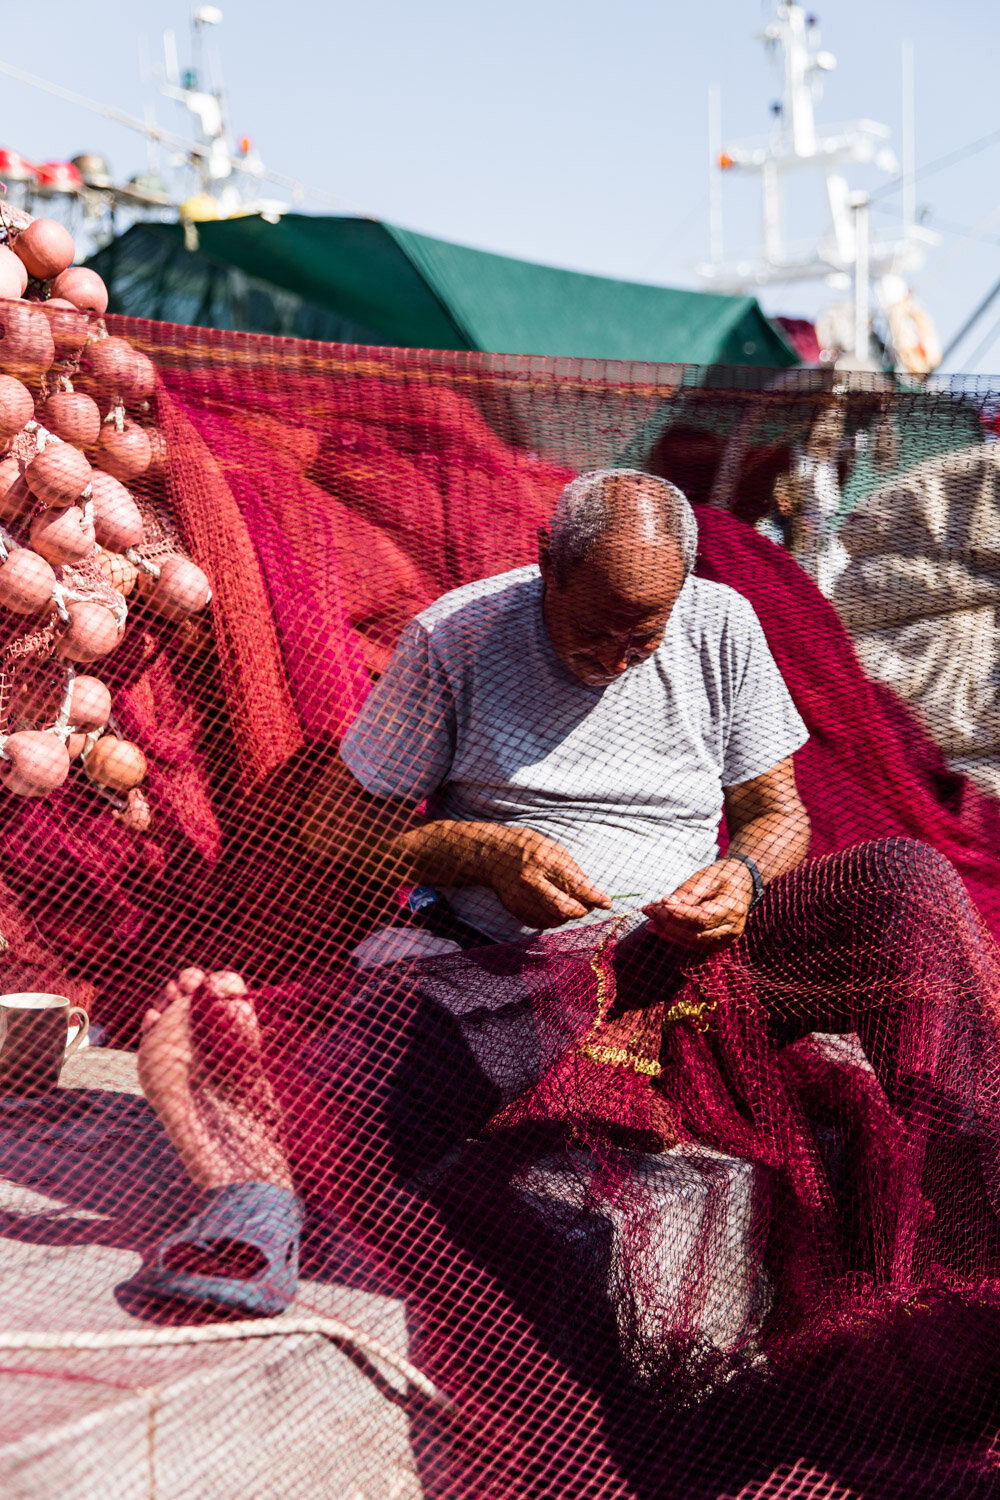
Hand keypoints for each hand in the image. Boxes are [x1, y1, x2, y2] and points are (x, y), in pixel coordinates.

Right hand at [480, 826, 611, 929]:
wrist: (492, 854)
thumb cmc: (528, 847)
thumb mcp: (554, 850)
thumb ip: (574, 872)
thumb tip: (594, 894)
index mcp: (544, 861)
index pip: (575, 885)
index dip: (594, 897)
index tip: (606, 903)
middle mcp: (531, 881)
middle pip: (564, 909)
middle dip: (581, 910)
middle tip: (585, 905)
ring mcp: (520, 897)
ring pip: (554, 920)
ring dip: (567, 915)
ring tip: (566, 901)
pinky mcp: (514, 909)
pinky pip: (541, 923)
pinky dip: (552, 919)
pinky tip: (551, 906)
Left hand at [642, 858, 754, 951]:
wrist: (741, 884)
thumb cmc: (722, 876)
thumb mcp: (705, 877)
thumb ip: (686, 893)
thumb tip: (665, 905)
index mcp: (733, 907)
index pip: (703, 917)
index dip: (679, 915)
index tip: (659, 906)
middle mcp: (733, 928)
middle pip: (696, 933)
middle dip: (669, 924)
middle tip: (648, 910)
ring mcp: (727, 939)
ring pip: (693, 942)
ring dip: (668, 932)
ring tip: (649, 920)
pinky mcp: (718, 944)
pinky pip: (694, 944)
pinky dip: (675, 937)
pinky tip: (658, 928)